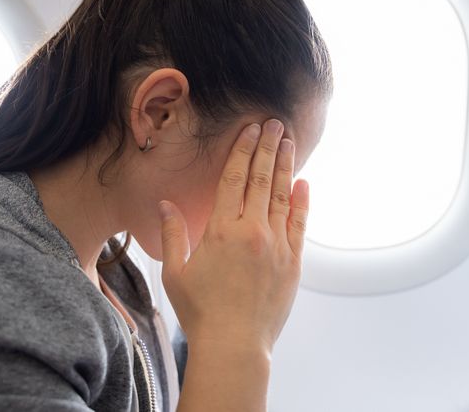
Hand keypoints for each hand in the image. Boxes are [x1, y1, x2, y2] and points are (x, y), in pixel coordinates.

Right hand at [159, 119, 308, 354]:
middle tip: (273, 123)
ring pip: (282, 195)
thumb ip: (173, 232)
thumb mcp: (176, 271)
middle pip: (260, 179)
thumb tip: (165, 203)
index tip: (250, 130)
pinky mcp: (293, 262)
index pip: (233, 179)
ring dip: (285, 166)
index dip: (242, 151)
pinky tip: (303, 183)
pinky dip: (302, 201)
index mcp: (221, 230)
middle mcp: (252, 231)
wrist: (234, 346)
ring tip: (288, 142)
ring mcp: (276, 246)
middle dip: (267, 148)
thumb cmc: (200, 312)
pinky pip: (299, 223)